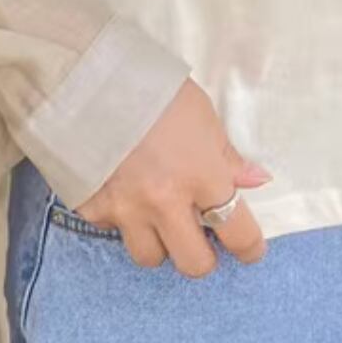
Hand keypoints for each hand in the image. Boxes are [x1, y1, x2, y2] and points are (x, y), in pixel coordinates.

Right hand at [75, 80, 269, 276]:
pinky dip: (121, 220)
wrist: (86, 77)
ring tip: (158, 218)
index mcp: (202, 176)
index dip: (249, 248)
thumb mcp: (202, 116)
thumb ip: (227, 157)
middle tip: (201, 240)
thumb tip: (255, 180)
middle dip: (203, 257)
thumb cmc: (152, 89)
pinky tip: (122, 193)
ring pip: (150, 257)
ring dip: (159, 243)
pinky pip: (113, 231)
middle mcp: (165, 201)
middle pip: (194, 264)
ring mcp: (125, 209)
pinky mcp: (91, 208)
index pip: (238, 234)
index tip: (249, 249)